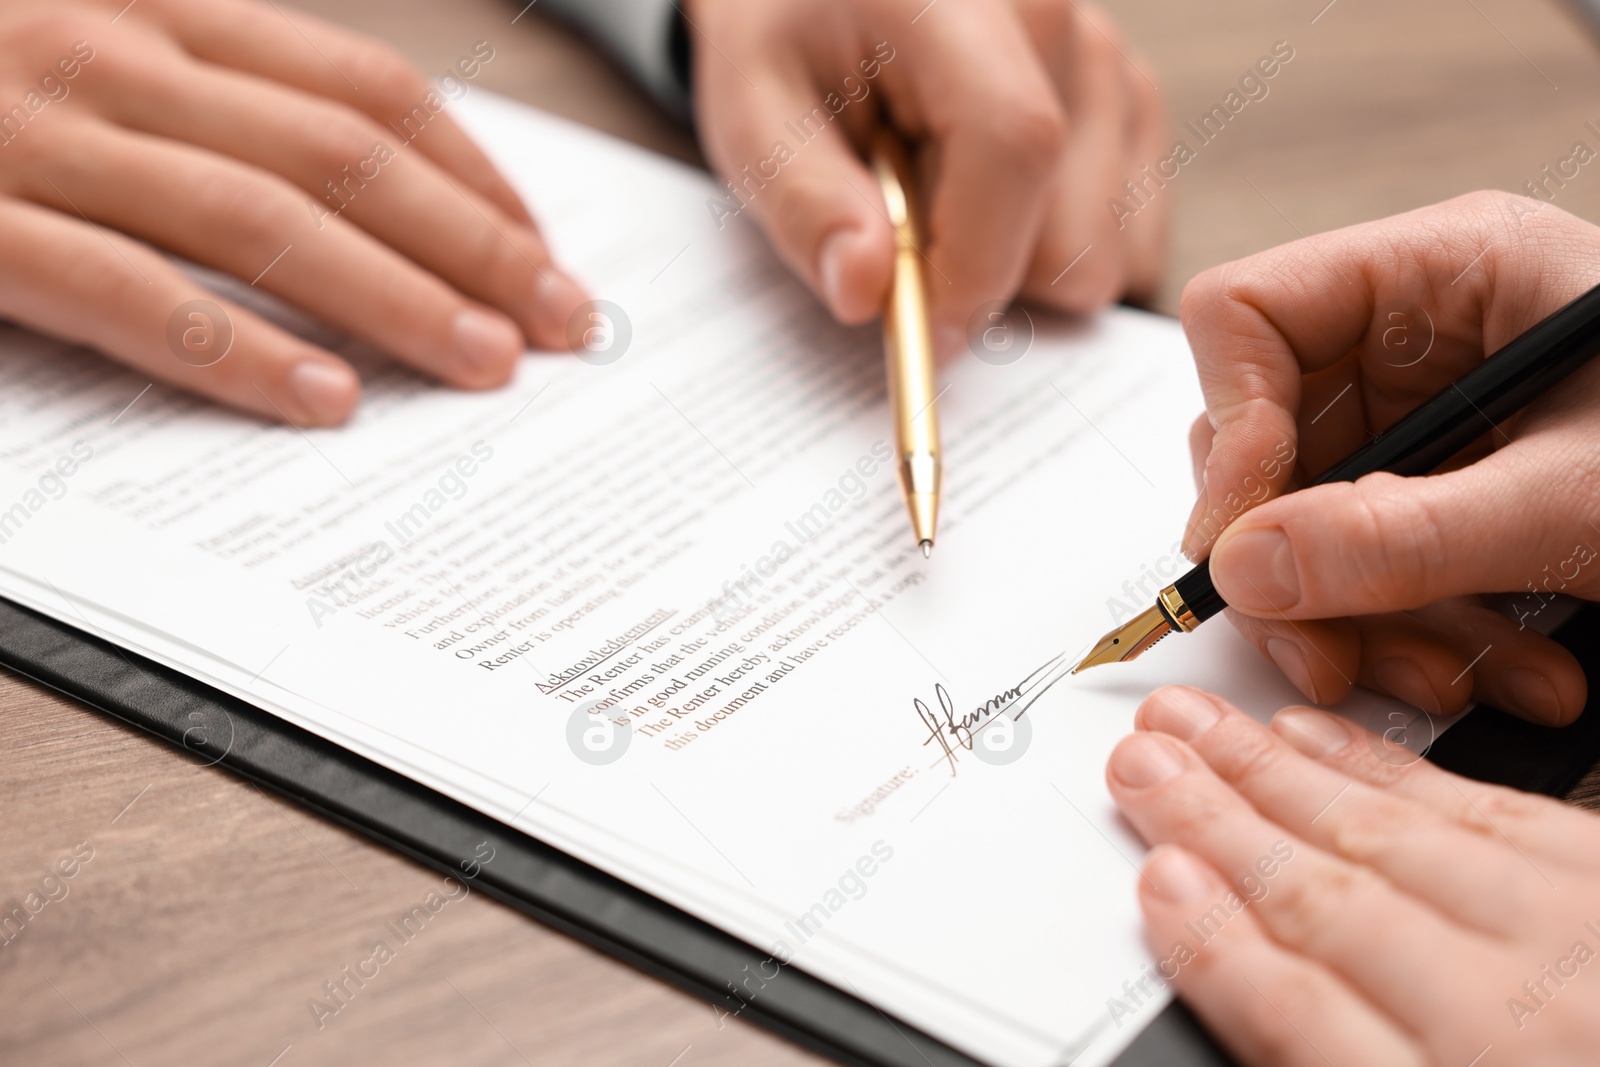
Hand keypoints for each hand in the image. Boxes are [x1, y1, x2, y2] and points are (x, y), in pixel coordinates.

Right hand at [0, 0, 587, 423]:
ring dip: (393, 298)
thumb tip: (344, 179)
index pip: (364, 89)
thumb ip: (200, 87)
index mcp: (150, 8)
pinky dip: (232, 351)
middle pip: (343, 157)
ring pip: (258, 222)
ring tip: (487, 366)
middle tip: (565, 322)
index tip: (542, 247)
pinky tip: (322, 402)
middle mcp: (106, 53)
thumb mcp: (81, 40)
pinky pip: (121, 292)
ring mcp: (28, 134)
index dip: (473, 172)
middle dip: (476, 243)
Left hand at [684, 0, 1166, 355]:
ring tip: (941, 198)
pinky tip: (988, 201)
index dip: (973, 268)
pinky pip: (1128, 241)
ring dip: (1017, 263)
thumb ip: (805, 203)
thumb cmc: (788, 40)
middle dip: (982, 274)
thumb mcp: (754, 113)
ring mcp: (1111, 63)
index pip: (1015, 148)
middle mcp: (1065, 21)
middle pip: (1075, 231)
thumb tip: (866, 293)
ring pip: (1106, 250)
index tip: (921, 332)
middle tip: (903, 230)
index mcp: (965, 0)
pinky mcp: (1132, 104)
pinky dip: (1053, 251)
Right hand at [1108, 685, 1599, 1066]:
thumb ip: (1330, 1045)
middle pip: (1327, 902)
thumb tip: (1221, 943)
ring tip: (1199, 730)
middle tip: (1143, 763)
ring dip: (1277, 777)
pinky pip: (1488, 809)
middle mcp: (1518, 1015)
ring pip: (1389, 838)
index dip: (1212, 946)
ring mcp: (1573, 936)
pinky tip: (1325, 740)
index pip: (1297, 1013)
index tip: (1154, 880)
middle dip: (1217, 824)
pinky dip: (1391, 769)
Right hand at [1179, 191, 1599, 722]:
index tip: (1250, 542)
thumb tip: (1248, 566)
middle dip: (1303, 565)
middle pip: (1269, 441)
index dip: (1232, 429)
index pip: (1244, 315)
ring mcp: (1430, 419)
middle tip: (1330, 651)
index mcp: (1448, 272)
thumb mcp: (1579, 499)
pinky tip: (1505, 666)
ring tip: (1456, 680)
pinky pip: (1376, 566)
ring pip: (1314, 523)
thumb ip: (1408, 537)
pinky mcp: (1450, 492)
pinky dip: (1422, 633)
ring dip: (1372, 622)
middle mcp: (1420, 337)